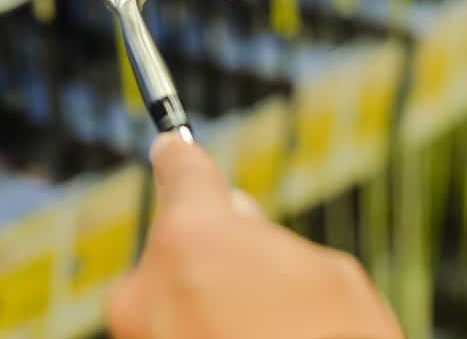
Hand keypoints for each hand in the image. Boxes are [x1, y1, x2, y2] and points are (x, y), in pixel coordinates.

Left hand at [107, 133, 402, 338]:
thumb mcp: (330, 281)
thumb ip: (271, 240)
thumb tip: (238, 218)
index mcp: (195, 237)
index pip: (178, 170)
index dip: (182, 158)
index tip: (171, 146)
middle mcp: (147, 282)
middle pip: (176, 240)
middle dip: (210, 250)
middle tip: (255, 279)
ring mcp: (136, 335)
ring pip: (168, 295)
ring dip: (200, 302)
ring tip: (258, 332)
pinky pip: (164, 334)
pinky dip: (193, 336)